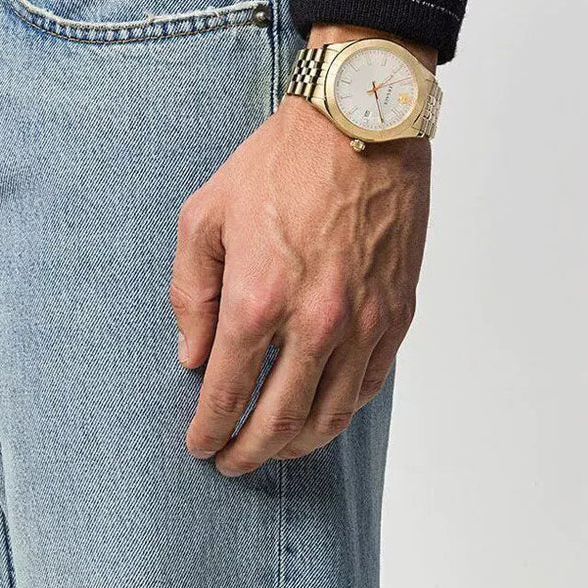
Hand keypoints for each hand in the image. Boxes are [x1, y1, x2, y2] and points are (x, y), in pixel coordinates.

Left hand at [169, 41, 433, 475]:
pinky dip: (343, 409)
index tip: (199, 445)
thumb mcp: (206, 214)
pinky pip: (370, 383)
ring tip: (275, 448)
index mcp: (258, 297)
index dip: (209, 428)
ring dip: (298, 443)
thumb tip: (193, 355)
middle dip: (249, 452)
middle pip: (280, 419)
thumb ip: (192, 292)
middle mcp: (315, 321)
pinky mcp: (396, 311)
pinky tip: (324, 411)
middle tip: (232, 463)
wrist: (359, 124)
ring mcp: (363, 321)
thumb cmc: (279, 163)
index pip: (228, 390)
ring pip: (332, 413)